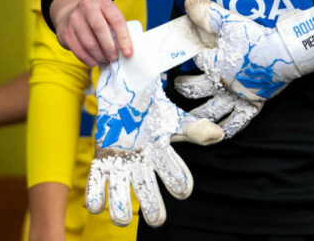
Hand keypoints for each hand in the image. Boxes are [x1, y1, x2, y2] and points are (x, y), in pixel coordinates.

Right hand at [52, 0, 132, 66]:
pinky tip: (94, 61)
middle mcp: (87, 7)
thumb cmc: (97, 18)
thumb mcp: (107, 15)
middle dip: (109, 48)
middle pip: (100, 30)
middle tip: (114, 58)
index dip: (124, 38)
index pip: (116, 20)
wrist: (70, 12)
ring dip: (99, 56)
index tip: (128, 53)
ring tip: (105, 60)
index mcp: (103, 2)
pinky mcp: (65, 32)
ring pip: (89, 43)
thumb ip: (116, 28)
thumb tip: (126, 51)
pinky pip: (78, 50)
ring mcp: (74, 18)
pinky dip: (88, 60)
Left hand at [86, 59, 222, 227]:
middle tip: (157, 219)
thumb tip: (218, 135)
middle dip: (152, 208)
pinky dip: (95, 194)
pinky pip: (96, 182)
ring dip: (120, 208)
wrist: (126, 93)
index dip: (179, 183)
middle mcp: (142, 168)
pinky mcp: (101, 161)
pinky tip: (96, 204)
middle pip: (148, 193)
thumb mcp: (174, 118)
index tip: (183, 189)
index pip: (174, 176)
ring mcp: (121, 166)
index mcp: (162, 158)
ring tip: (122, 218)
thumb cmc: (153, 110)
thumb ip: (194, 128)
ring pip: (120, 193)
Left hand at [175, 0, 313, 137]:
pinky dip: (225, 130)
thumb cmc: (257, 37)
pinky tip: (215, 134)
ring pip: (210, 112)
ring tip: (183, 117)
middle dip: (183, 86)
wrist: (285, 53)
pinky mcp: (251, 105)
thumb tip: (188, 4)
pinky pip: (236, 123)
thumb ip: (208, 14)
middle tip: (176, 83)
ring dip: (194, 115)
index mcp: (214, 62)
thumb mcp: (230, 21)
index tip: (182, 55)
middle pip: (194, 89)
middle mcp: (222, 83)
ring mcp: (236, 97)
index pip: (195, 60)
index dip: (189, 56)